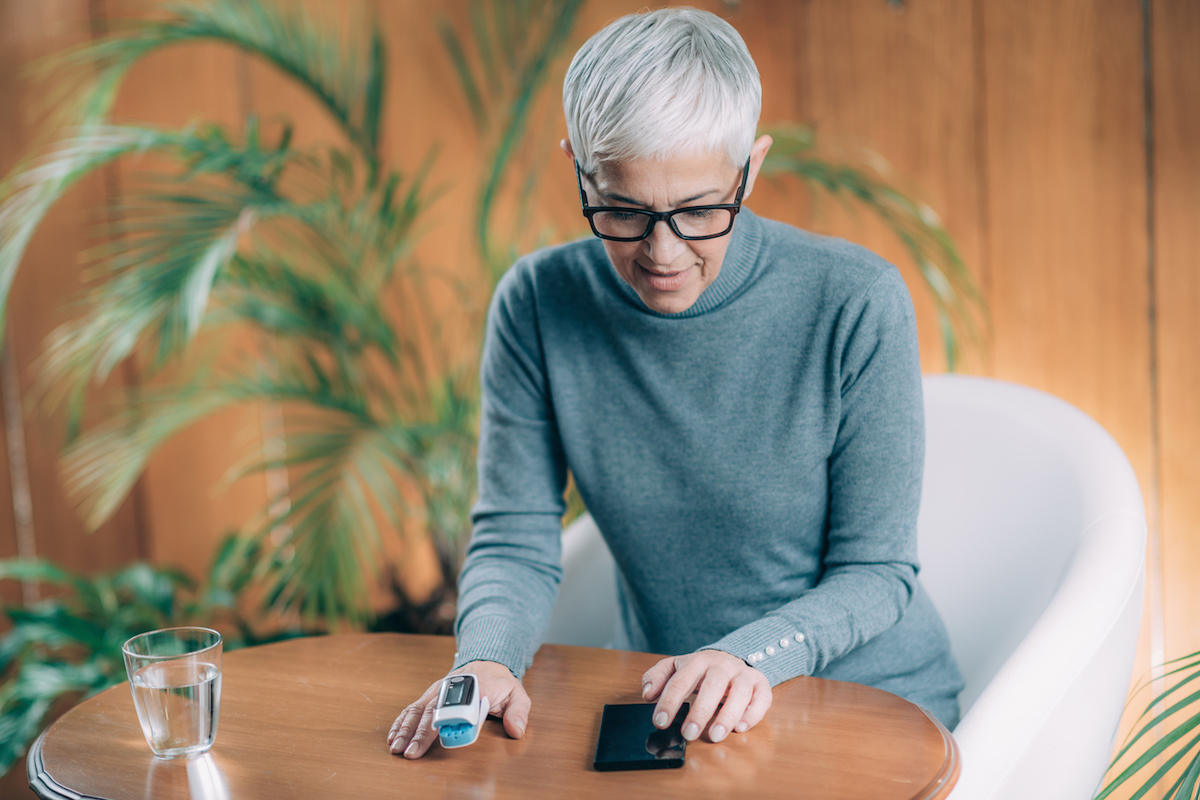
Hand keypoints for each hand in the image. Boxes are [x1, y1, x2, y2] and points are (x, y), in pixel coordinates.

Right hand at [387, 660, 529, 757]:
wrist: (486, 662)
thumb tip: (516, 730)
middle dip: (420, 733)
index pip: (463, 707)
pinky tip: (393, 735)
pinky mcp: (430, 695)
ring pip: (418, 709)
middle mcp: (451, 688)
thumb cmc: (500, 682)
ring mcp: (438, 691)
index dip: (454, 722)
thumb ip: (518, 712)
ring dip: (405, 729)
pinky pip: (412, 708)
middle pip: (434, 710)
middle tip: (411, 751)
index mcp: (475, 687)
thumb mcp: (517, 694)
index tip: (446, 738)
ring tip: (396, 747)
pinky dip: (401, 721)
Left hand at [641, 650, 771, 743]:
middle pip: (713, 685)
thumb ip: (657, 677)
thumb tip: (647, 694)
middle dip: (700, 711)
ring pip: (740, 692)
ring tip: (715, 736)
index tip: (660, 721)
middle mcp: (722, 665)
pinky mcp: (760, 684)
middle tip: (688, 734)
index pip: (681, 681)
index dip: (670, 702)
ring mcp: (743, 674)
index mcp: (698, 661)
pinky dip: (753, 713)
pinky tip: (740, 727)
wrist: (730, 657)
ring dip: (727, 715)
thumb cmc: (699, 669)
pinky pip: (762, 697)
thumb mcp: (675, 667)